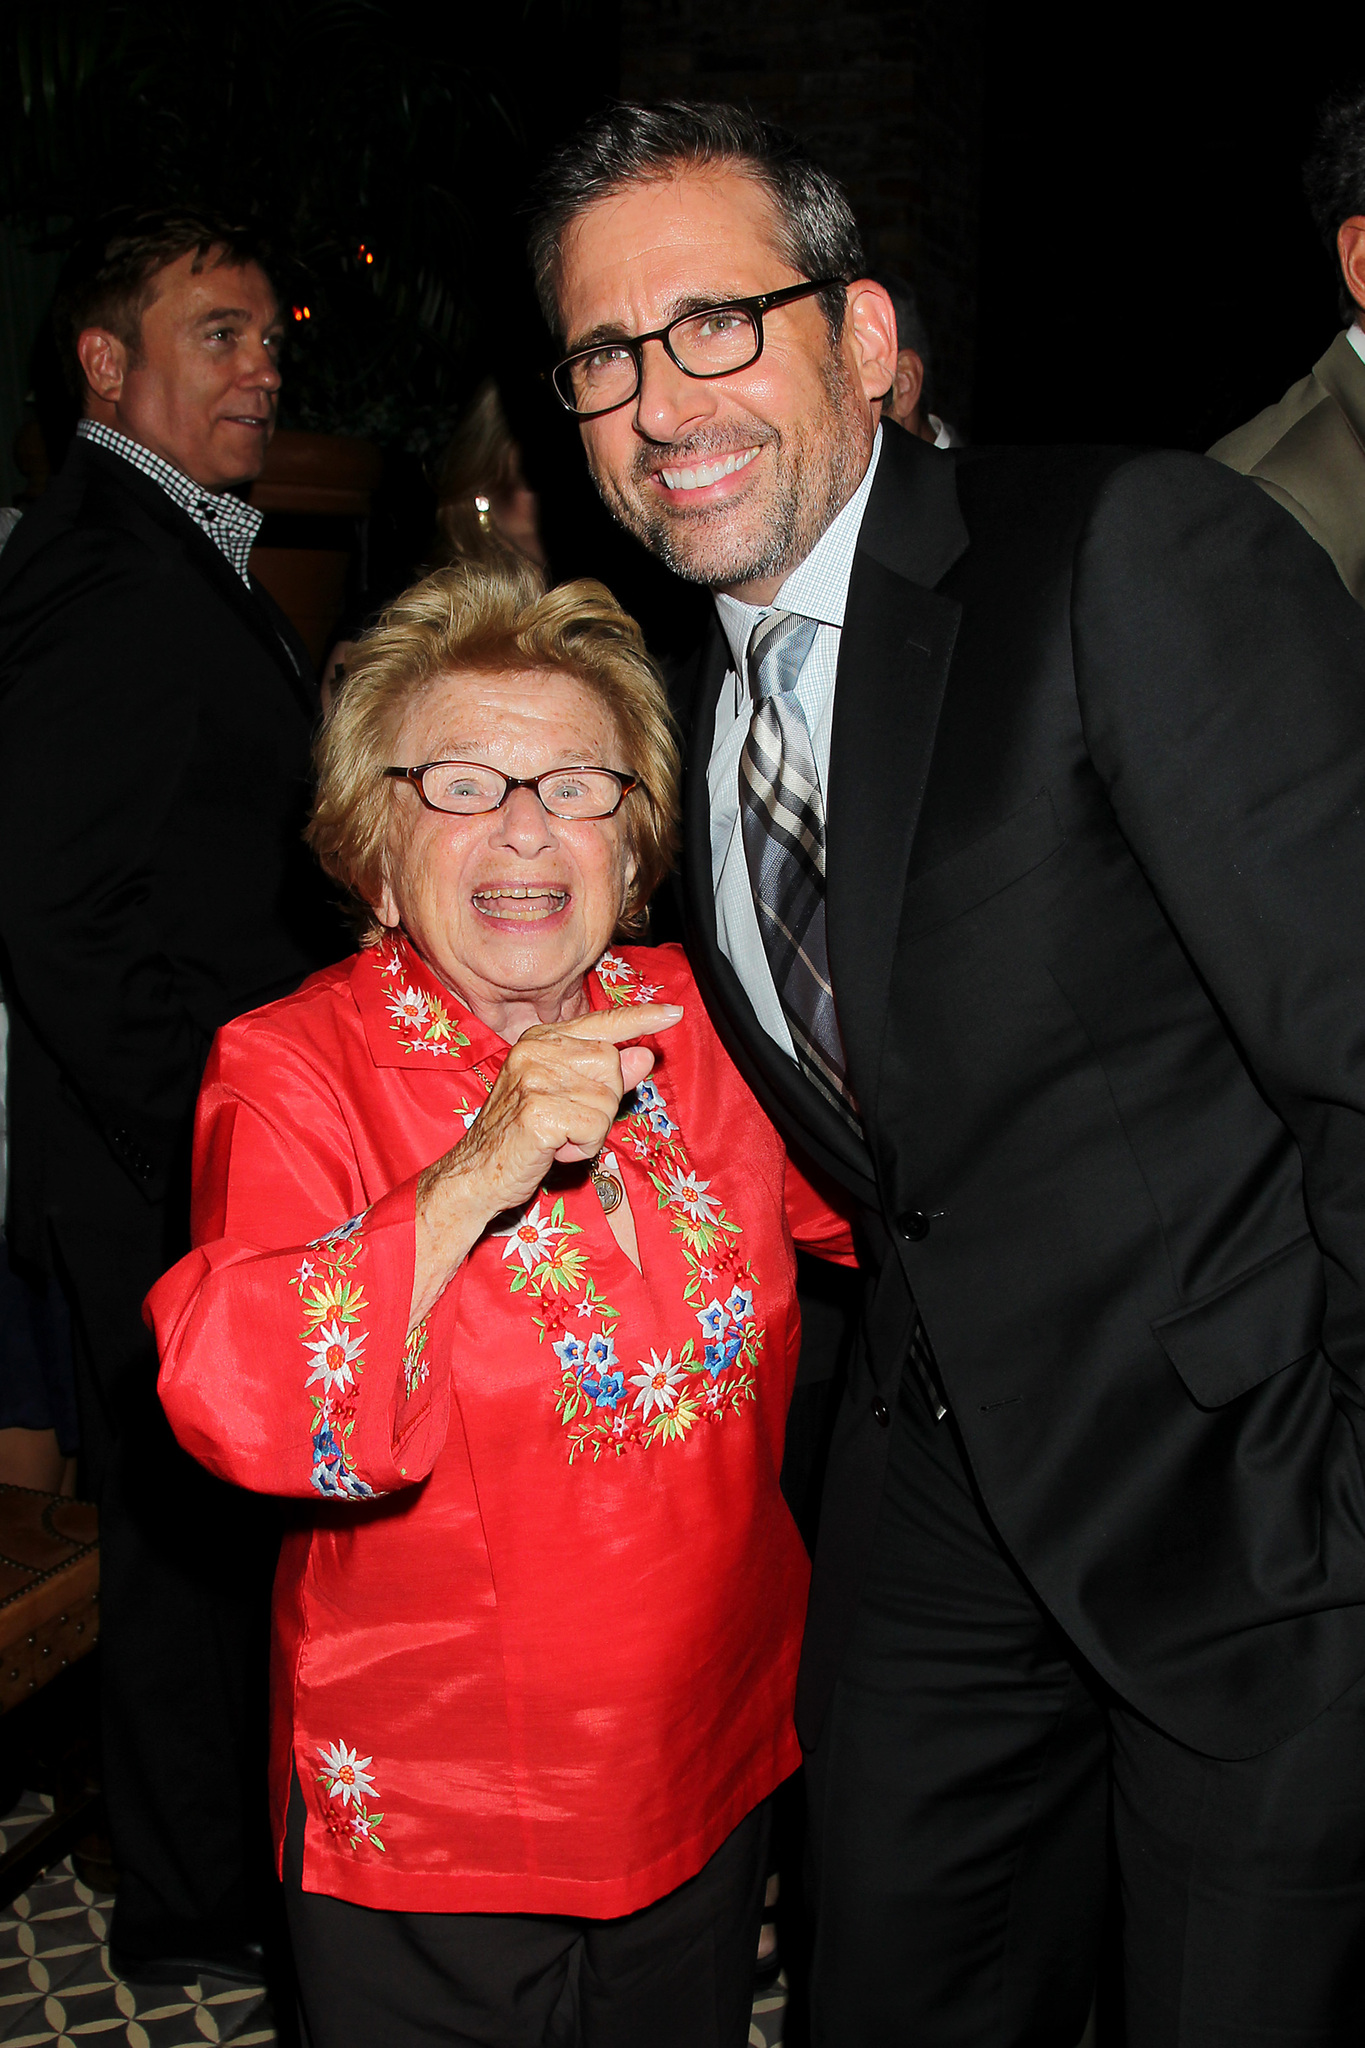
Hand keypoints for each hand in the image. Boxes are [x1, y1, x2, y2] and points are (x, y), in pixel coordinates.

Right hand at [409, 1002, 681, 1327]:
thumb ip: (606, 1077)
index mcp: (542, 1040)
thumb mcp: (567, 1100)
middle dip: (600, 1105)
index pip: (602, 1023)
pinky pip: (594, 1127)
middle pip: (612, 1068)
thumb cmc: (521, 1137)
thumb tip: (643, 1056)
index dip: (641, 1018)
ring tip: (555, 1138)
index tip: (673, 1012)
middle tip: (564, 1123)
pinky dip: (582, 1148)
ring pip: (606, 1102)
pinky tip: (553, 1150)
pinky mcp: (538, 1109)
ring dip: (590, 1132)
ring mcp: (534, 1077)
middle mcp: (536, 1050)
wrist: (475, 1174)